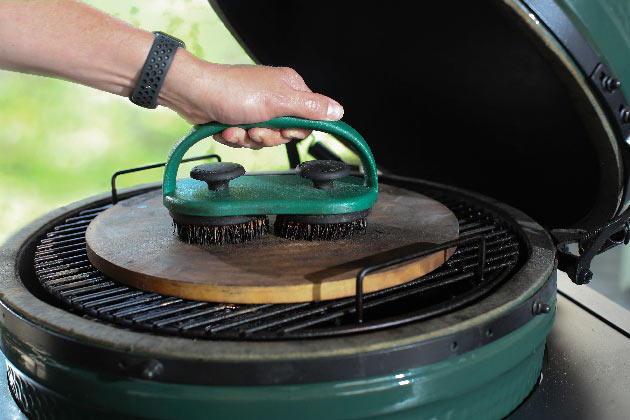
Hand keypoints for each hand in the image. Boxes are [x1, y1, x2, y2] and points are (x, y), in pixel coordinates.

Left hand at [160, 52, 343, 148]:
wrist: (193, 95)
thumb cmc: (232, 92)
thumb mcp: (278, 102)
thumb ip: (310, 109)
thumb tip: (339, 111)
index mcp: (289, 88)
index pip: (307, 120)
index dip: (294, 132)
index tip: (282, 130)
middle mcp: (274, 97)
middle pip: (285, 134)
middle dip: (267, 137)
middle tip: (256, 128)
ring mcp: (256, 109)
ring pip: (264, 139)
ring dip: (248, 138)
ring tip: (237, 127)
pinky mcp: (239, 119)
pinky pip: (246, 140)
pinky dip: (235, 137)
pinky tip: (226, 128)